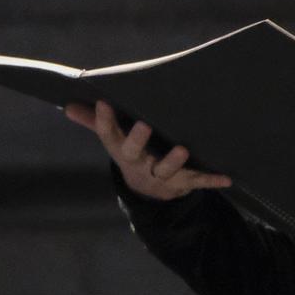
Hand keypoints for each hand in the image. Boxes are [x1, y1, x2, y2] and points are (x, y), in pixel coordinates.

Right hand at [64, 99, 230, 200]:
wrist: (149, 191)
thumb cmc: (134, 154)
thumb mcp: (114, 140)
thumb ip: (95, 123)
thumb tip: (67, 105)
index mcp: (121, 151)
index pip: (108, 135)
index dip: (104, 121)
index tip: (104, 103)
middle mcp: (138, 164)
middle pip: (134, 154)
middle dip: (137, 141)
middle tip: (143, 125)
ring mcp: (160, 176)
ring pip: (165, 170)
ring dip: (173, 162)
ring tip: (182, 149)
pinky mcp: (182, 183)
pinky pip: (197, 182)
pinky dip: (211, 181)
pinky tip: (227, 179)